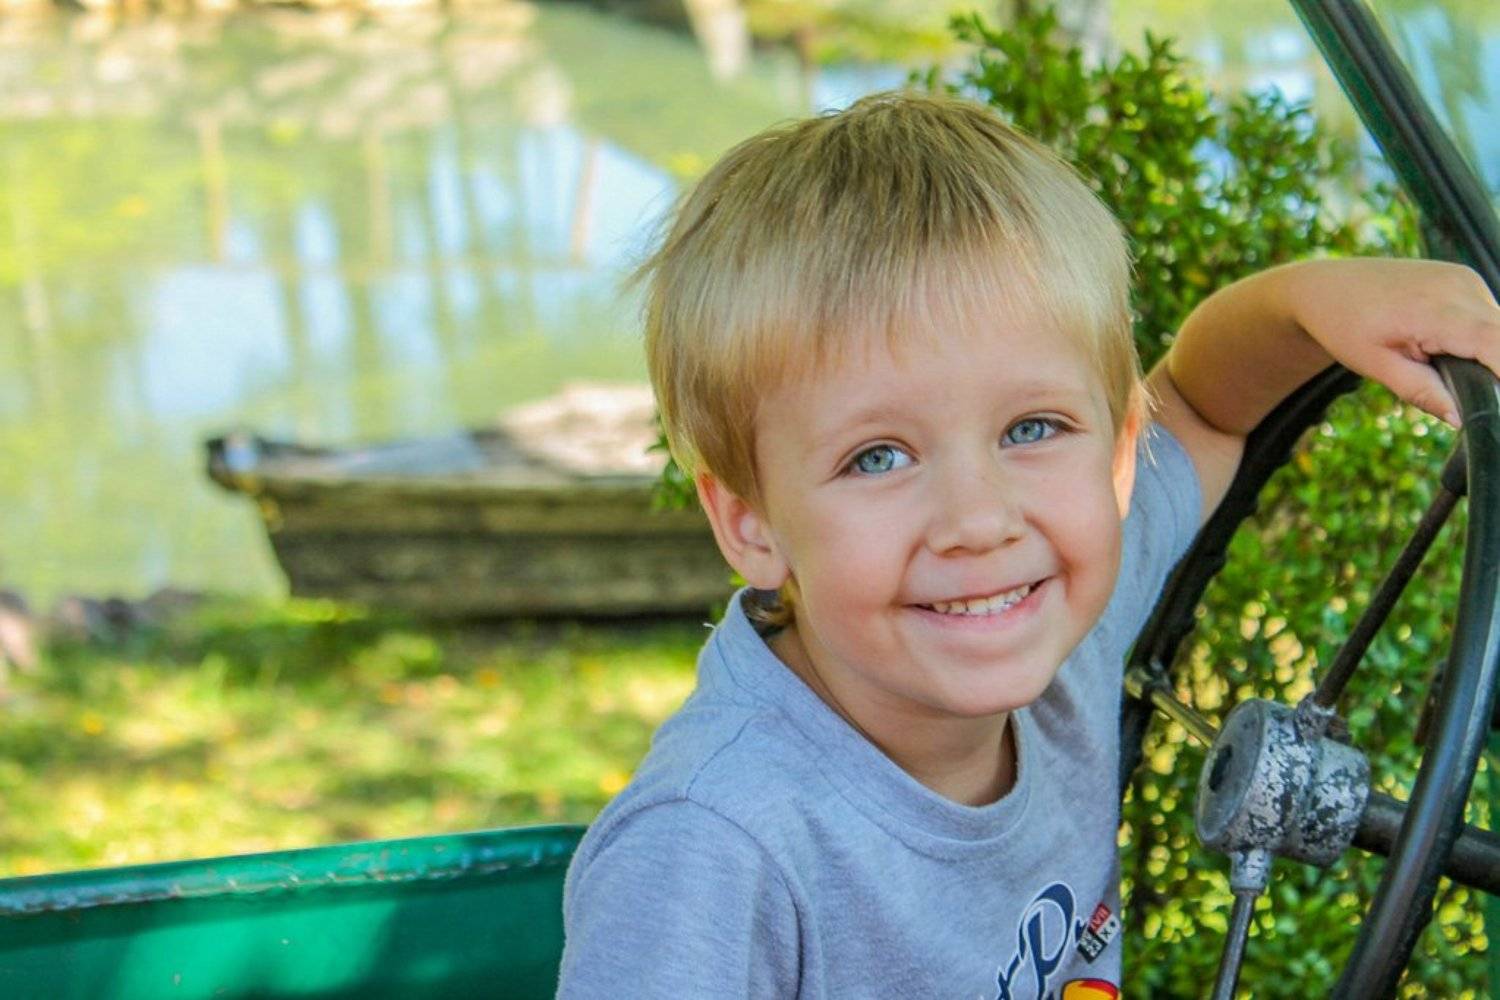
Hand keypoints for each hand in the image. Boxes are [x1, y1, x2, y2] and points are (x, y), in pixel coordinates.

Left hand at [1280, 258, 1499, 427]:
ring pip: (1499, 326)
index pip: (1497, 343)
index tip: (1495, 398)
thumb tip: (1461, 419)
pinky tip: (1444, 345)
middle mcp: (1458, 286)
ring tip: (1436, 361)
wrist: (1325, 286)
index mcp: (1434, 309)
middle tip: (1455, 387)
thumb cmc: (1342, 324)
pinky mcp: (1464, 278)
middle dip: (1494, 368)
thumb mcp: (1376, 366)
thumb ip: (1422, 392)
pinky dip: (1478, 335)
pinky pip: (1488, 314)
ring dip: (1487, 351)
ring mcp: (1464, 278)